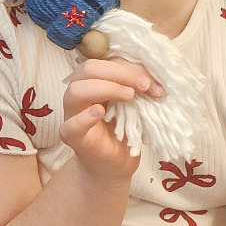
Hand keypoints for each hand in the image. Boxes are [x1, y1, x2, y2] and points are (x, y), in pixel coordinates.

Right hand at [59, 56, 156, 179]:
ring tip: (130, 97)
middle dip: (120, 73)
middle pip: (88, 69)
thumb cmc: (125, 131)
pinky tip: (98, 113)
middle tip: (144, 86)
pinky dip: (83, 118)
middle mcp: (79, 93)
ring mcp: (72, 114)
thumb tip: (155, 79)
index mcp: (94, 81)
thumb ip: (139, 88)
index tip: (154, 83)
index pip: (105, 61)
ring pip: (76, 90)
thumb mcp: (136, 104)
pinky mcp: (72, 137)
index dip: (130, 67)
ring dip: (106, 88)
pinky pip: (70, 125)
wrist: (116, 163)